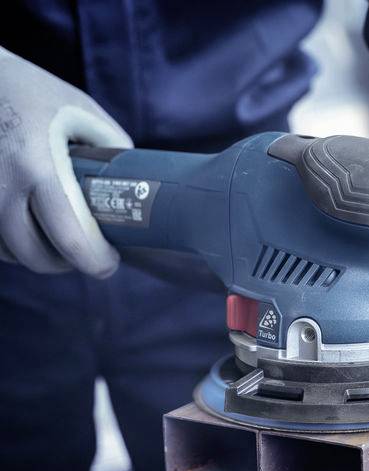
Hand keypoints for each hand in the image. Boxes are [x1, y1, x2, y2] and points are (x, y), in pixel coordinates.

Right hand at [0, 48, 131, 276]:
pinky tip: (28, 232)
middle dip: (67, 264)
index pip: (70, 237)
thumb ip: (112, 147)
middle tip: (86, 255)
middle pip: (35, 255)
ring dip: (35, 256)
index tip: (109, 263)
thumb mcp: (82, 111)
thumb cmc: (33, 90)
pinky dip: (9, 245)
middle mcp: (1, 184)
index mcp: (38, 165)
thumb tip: (137, 183)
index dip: (95, 261)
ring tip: (58, 243)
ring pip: (7, 252)